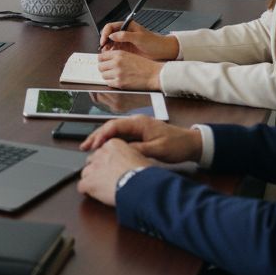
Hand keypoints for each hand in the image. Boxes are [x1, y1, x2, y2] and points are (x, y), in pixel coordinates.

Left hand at [77, 138, 152, 206]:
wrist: (140, 186)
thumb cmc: (144, 174)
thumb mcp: (144, 158)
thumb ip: (135, 156)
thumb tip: (139, 160)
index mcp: (113, 145)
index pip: (104, 150)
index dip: (108, 161)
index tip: (112, 167)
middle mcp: (101, 154)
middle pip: (93, 160)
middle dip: (98, 169)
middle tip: (107, 178)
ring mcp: (93, 168)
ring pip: (85, 173)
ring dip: (91, 180)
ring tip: (101, 188)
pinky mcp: (89, 182)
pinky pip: (81, 186)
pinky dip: (86, 191)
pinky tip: (91, 194)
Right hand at [82, 115, 201, 163]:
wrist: (191, 143)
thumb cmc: (177, 145)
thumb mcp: (158, 150)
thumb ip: (139, 149)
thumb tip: (122, 152)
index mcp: (139, 123)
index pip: (114, 125)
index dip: (102, 135)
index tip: (94, 145)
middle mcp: (136, 122)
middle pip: (110, 127)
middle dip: (96, 136)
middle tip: (84, 146)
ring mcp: (137, 127)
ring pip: (114, 131)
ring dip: (102, 139)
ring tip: (89, 148)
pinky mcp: (139, 134)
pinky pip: (121, 136)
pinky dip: (111, 142)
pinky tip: (105, 149)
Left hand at [97, 50, 163, 89]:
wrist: (154, 74)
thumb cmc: (145, 65)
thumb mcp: (130, 55)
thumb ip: (117, 57)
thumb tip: (106, 60)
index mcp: (119, 54)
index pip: (101, 56)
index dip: (102, 60)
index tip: (104, 63)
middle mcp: (117, 62)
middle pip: (100, 66)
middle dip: (104, 69)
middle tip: (109, 71)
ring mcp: (118, 73)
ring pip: (103, 75)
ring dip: (108, 76)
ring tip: (115, 76)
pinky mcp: (120, 83)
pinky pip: (109, 83)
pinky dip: (112, 82)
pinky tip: (119, 80)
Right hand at [98, 21, 179, 59]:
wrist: (161, 51)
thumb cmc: (154, 42)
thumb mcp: (139, 37)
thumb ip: (125, 35)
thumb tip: (112, 35)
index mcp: (127, 26)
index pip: (111, 26)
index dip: (105, 33)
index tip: (104, 40)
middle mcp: (124, 33)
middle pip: (109, 35)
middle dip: (104, 41)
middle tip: (103, 48)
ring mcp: (124, 41)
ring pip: (110, 43)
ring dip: (107, 48)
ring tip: (106, 53)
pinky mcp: (125, 49)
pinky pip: (115, 50)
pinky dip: (111, 53)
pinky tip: (111, 56)